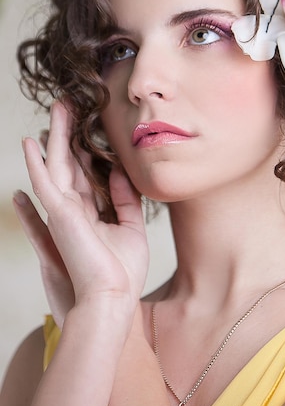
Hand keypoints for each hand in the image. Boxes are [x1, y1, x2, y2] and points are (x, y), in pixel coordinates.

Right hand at [14, 101, 148, 329]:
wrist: (113, 299)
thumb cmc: (122, 272)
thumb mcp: (131, 229)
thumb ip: (125, 200)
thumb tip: (119, 171)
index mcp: (92, 212)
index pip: (88, 173)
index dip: (87, 148)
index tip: (92, 124)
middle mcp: (75, 208)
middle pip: (70, 162)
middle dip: (69, 133)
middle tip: (70, 105)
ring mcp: (63, 210)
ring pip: (56, 164)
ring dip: (55, 136)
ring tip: (56, 109)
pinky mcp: (58, 214)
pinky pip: (44, 182)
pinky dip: (36, 162)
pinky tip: (31, 142)